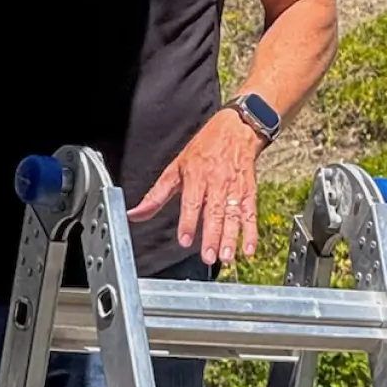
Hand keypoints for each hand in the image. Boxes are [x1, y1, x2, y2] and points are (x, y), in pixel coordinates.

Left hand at [127, 110, 265, 267]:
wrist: (235, 129)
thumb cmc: (203, 149)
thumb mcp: (176, 168)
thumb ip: (156, 195)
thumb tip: (135, 214)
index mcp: (196, 175)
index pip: (191, 202)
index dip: (188, 222)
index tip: (185, 241)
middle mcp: (216, 182)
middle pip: (214, 212)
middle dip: (212, 236)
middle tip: (208, 256)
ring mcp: (234, 187)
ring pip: (233, 215)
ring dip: (231, 238)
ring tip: (226, 257)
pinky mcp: (249, 191)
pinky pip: (250, 214)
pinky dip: (251, 232)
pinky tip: (249, 249)